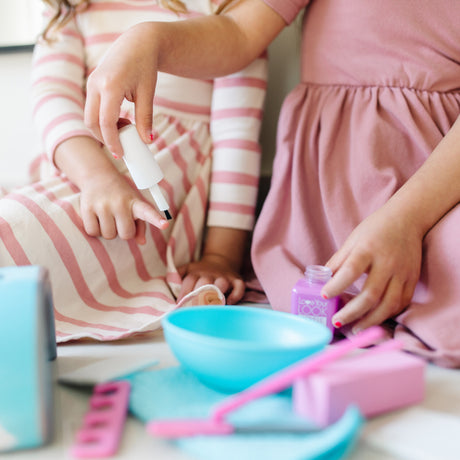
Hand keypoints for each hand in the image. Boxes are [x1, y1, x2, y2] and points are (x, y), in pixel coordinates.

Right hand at [80, 169, 167, 243]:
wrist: (97, 176)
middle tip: (120, 220)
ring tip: (108, 217)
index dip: (156, 219)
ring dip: (109, 231)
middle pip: (125, 235)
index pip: (147, 212)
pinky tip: (97, 218)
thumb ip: (140, 225)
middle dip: (123, 232)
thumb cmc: (121, 196)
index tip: (165, 224)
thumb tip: (142, 242)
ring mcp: (103, 205)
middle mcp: (120, 203)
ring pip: (108, 235)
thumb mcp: (134, 206)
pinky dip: (95, 230)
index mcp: (135, 203)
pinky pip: (93, 232)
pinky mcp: (87, 208)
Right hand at [85, 23, 158, 156]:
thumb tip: (147, 141)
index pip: (105, 122)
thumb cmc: (145, 65)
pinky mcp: (92, 84)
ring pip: (90, 116)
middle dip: (104, 138)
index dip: (112, 142)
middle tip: (122, 147)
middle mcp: (95, 84)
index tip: (121, 155)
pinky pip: (93, 109)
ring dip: (104, 129)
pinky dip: (103, 120)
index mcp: (110, 86)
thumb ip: (146, 118)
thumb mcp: (148, 93)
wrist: (138, 43)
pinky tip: (121, 120)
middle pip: (91, 122)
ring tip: (126, 128)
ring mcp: (91, 83)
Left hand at [177, 253, 245, 304]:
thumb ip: (176, 275)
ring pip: (222, 283)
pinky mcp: (236, 280)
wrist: (220, 260)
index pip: (189, 281)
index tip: (180, 306)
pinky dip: (235, 295)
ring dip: (217, 294)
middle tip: (194, 310)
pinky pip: (239, 287)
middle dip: (199, 297)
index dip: (184, 294)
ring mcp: (224, 277)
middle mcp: (210, 274)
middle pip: (204, 283)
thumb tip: (166, 285)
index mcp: (196, 272)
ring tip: (211, 307)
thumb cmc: (200, 271)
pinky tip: (229, 303)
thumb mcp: (186, 269)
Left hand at [321, 204, 422, 332]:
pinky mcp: (412, 280)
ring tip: (355, 329)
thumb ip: (338, 260)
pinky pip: (401, 303)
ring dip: (370, 320)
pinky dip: (387, 314)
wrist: (407, 219)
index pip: (351, 270)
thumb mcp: (353, 239)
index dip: (337, 285)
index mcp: (368, 249)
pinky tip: (374, 320)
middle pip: (371, 294)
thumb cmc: (375, 229)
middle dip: (352, 312)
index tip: (324, 296)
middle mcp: (387, 263)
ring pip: (388, 304)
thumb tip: (321, 280)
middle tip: (337, 322)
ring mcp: (402, 273)